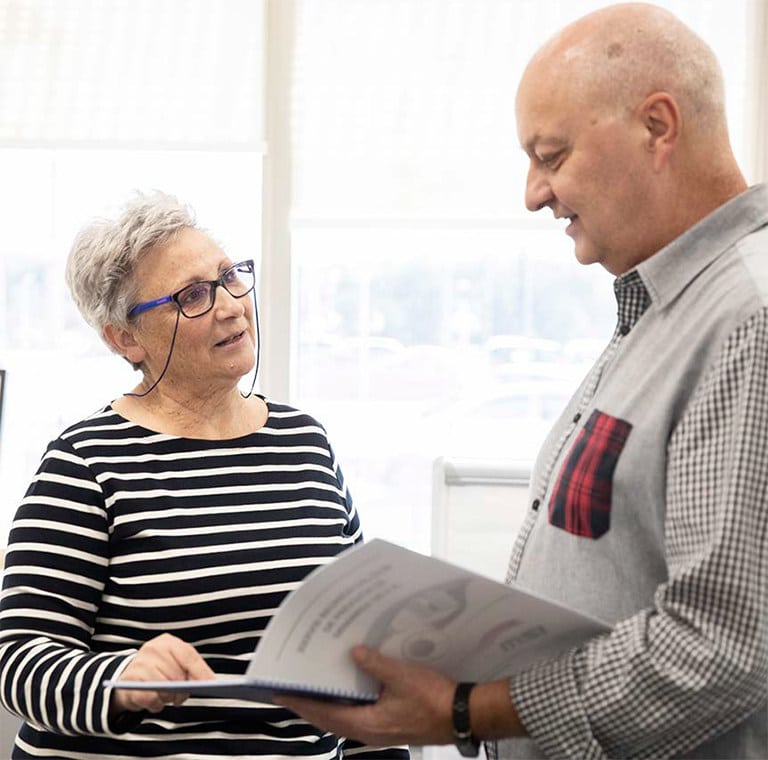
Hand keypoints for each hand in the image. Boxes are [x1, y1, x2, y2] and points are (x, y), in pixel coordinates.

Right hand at [109, 633, 215, 714]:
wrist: (129, 678)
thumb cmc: (159, 671)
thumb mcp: (175, 663)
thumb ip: (192, 669)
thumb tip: (210, 681)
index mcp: (168, 642)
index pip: (188, 655)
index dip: (200, 671)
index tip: (210, 684)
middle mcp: (152, 649)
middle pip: (176, 674)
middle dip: (183, 690)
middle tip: (180, 697)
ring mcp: (138, 664)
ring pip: (163, 687)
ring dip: (169, 698)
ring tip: (168, 698)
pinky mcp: (128, 683)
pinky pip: (150, 698)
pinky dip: (156, 704)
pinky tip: (156, 702)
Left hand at [278, 645, 455, 745]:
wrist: (461, 715)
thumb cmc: (432, 699)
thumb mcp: (401, 676)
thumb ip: (375, 664)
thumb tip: (354, 653)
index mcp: (367, 724)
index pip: (325, 714)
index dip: (302, 704)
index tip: (282, 693)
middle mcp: (368, 731)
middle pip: (329, 720)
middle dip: (308, 706)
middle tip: (289, 690)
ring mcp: (379, 730)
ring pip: (342, 720)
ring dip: (325, 706)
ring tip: (311, 688)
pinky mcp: (388, 726)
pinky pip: (356, 717)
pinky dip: (344, 706)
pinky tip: (345, 691)